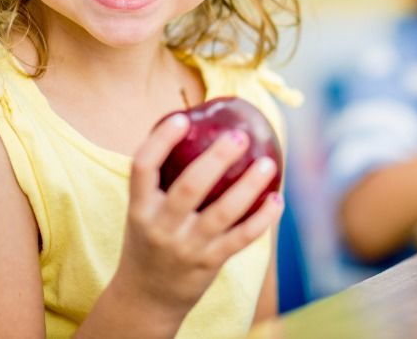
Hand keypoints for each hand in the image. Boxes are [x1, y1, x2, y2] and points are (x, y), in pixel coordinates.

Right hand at [110, 115, 283, 322]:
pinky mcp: (209, 262)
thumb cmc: (151, 239)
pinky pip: (241, 237)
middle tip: (239, 136)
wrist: (147, 297)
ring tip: (267, 162)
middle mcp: (161, 226)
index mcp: (140, 207)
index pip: (143, 168)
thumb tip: (198, 127)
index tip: (182, 118)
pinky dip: (262, 218)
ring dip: (248, 186)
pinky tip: (277, 198)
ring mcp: (186, 246)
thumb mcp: (144, 211)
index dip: (160, 141)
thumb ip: (164, 179)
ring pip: (222, 213)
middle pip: (189, 188)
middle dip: (216, 160)